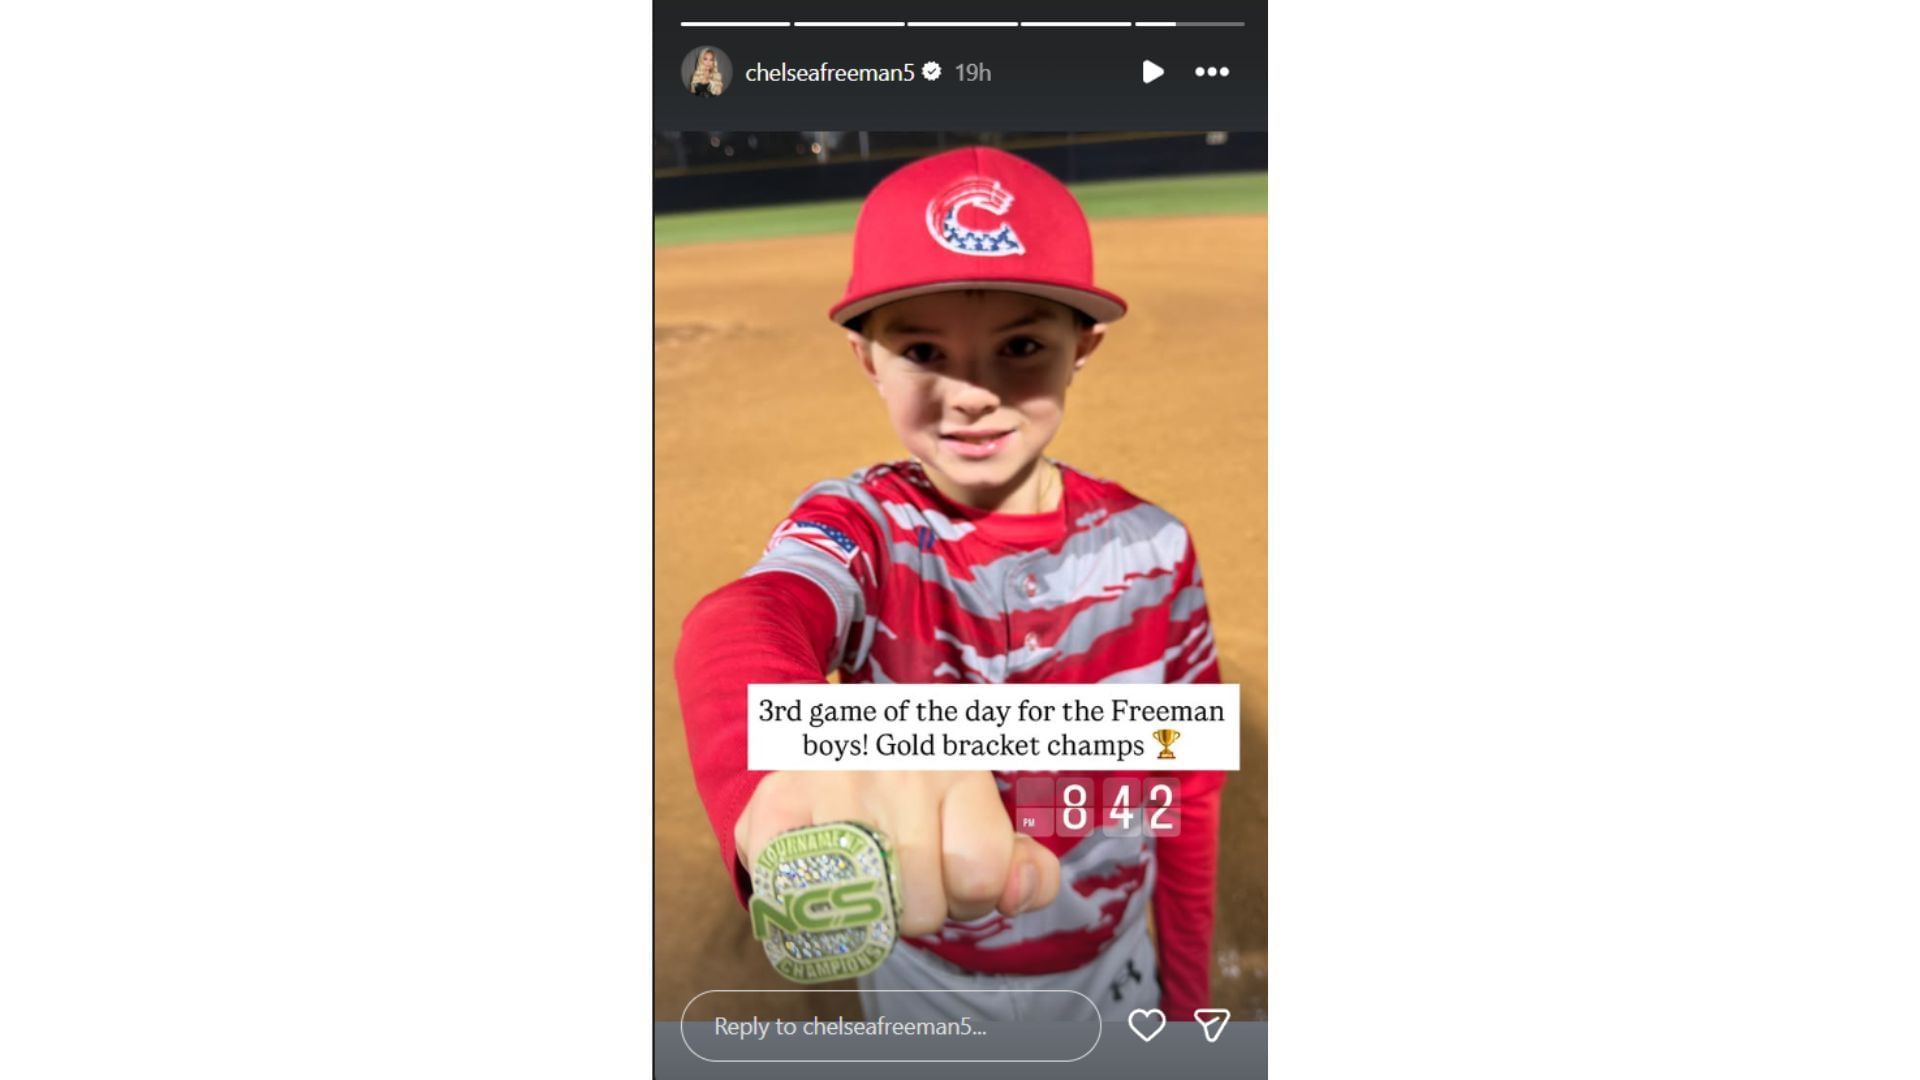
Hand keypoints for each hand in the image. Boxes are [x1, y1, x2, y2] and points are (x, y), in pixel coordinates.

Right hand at [736, 771, 1061, 934]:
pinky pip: (798, 897)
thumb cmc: (918, 801)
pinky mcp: (776, 802)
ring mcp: (834, 780)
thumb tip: (1016, 897)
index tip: (952, 876)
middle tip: (901, 875)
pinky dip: (804, 905)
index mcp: (960, 765)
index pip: (981, 875)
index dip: (969, 898)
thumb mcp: (981, 823)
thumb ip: (1023, 870)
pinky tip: (815, 871)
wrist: (829, 742)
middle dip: (917, 910)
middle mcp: (899, 763)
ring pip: (866, 910)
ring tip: (863, 876)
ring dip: (864, 915)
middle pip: (923, 906)